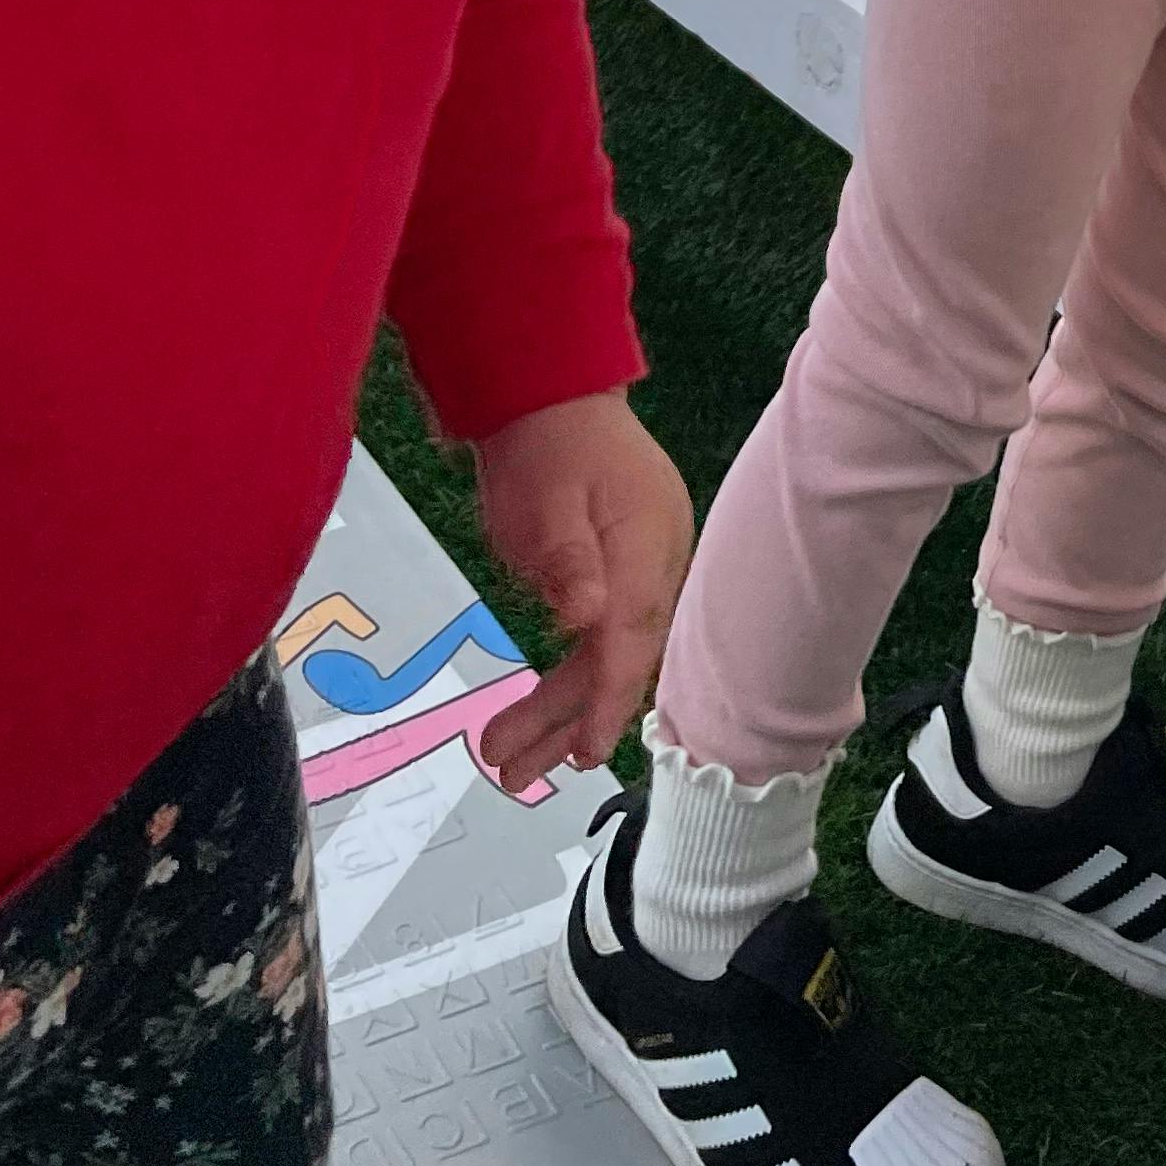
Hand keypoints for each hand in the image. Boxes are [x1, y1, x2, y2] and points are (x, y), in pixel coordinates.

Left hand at [470, 391, 696, 784]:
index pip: (632, 634)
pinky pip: (607, 636)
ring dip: (562, 710)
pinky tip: (543, 715)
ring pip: (611, 653)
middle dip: (570, 719)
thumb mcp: (543, 498)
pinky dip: (574, 678)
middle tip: (512, 771)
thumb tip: (587, 618)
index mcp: (646, 541)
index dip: (608, 697)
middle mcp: (657, 560)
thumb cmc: (544, 443)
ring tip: (508, 761)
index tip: (586, 753)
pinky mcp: (626, 571)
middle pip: (622, 655)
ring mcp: (645, 566)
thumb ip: (566, 560)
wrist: (550, 394)